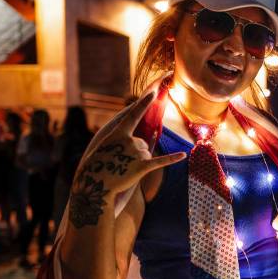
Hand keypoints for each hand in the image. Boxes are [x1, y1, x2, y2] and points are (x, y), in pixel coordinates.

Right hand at [68, 93, 185, 227]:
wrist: (94, 185)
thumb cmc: (97, 166)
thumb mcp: (104, 147)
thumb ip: (120, 140)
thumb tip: (139, 140)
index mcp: (118, 133)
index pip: (133, 115)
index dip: (143, 104)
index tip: (152, 93)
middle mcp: (129, 140)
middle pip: (142, 143)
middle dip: (135, 154)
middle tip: (121, 164)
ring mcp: (135, 153)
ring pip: (147, 154)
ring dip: (139, 163)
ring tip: (124, 170)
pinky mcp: (142, 167)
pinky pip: (160, 161)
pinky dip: (172, 158)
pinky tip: (183, 155)